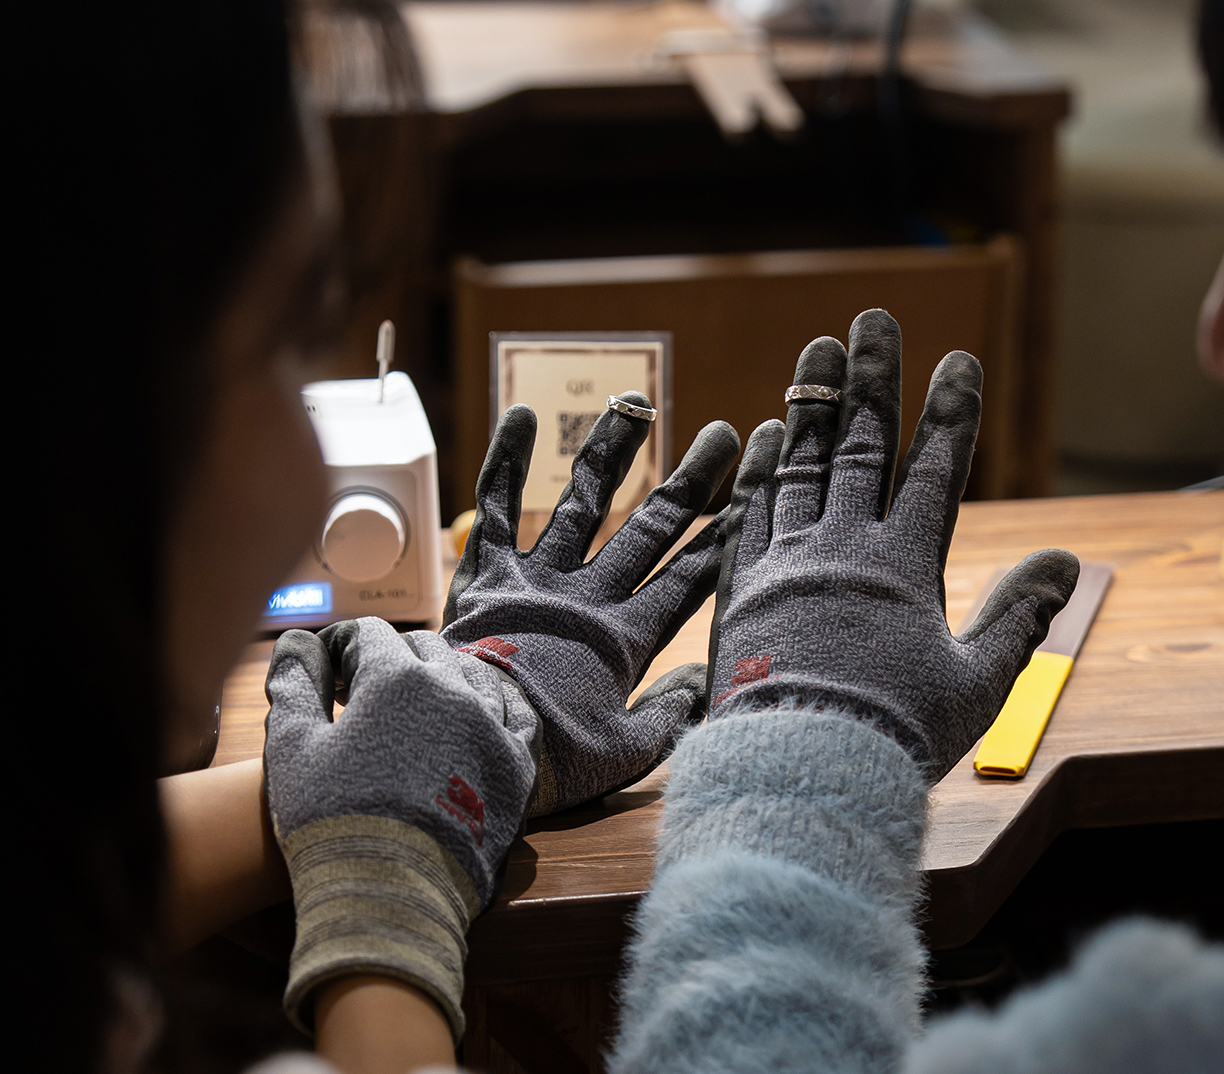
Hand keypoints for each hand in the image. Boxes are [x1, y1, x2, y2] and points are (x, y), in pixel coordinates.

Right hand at [264, 618, 537, 1035]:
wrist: (391, 895)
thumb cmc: (331, 819)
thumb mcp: (293, 748)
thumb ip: (294, 684)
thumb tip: (293, 641)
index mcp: (397, 678)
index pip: (371, 635)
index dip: (345, 646)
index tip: (331, 668)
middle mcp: (453, 690)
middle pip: (424, 650)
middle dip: (392, 658)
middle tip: (366, 688)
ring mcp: (492, 725)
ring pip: (471, 676)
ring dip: (442, 679)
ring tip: (417, 703)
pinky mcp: (517, 764)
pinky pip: (514, 715)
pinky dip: (492, 707)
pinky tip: (473, 717)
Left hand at [443, 392, 741, 815]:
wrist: (469, 744)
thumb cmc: (547, 759)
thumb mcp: (623, 754)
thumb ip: (670, 714)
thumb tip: (705, 680)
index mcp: (627, 640)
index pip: (691, 576)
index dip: (726, 533)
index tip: (754, 494)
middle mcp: (590, 597)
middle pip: (652, 527)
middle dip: (692, 480)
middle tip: (723, 435)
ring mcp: (538, 578)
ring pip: (586, 500)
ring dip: (615, 449)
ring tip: (637, 401)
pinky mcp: (486, 572)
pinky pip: (497, 504)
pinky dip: (509, 459)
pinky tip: (524, 413)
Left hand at [709, 310, 1079, 780]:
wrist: (802, 769)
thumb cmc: (898, 733)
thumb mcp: (979, 681)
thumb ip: (1021, 615)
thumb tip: (1066, 561)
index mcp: (908, 566)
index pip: (936, 468)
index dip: (949, 411)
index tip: (957, 360)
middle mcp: (846, 548)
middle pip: (864, 446)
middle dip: (873, 379)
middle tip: (872, 320)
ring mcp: (789, 561)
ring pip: (804, 465)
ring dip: (814, 405)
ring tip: (817, 351)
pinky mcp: (743, 587)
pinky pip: (752, 512)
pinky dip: (762, 469)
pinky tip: (765, 432)